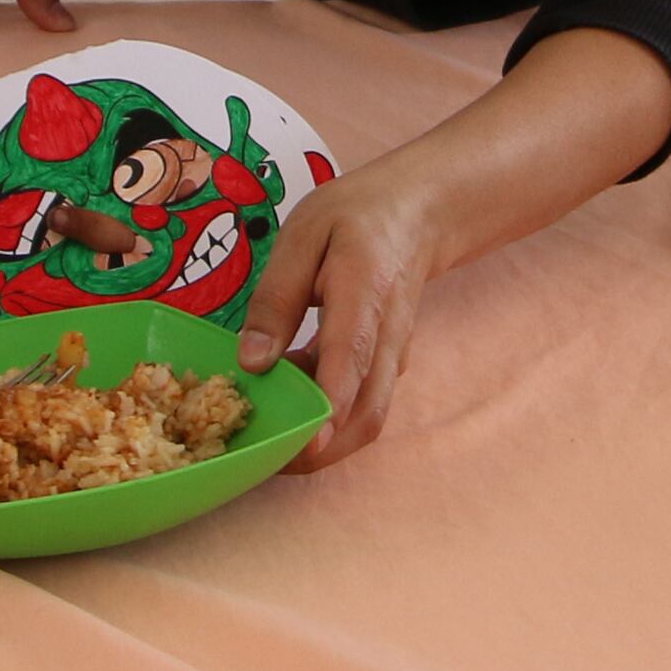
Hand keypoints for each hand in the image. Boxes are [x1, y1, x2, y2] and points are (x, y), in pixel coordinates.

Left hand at [244, 165, 432, 467]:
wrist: (419, 213)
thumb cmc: (354, 217)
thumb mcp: (303, 235)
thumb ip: (276, 298)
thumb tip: (251, 364)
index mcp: (365, 292)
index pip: (351, 358)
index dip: (329, 406)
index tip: (302, 444)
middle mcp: (387, 336)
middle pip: (366, 414)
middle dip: (316, 451)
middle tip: (259, 458)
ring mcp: (393, 357)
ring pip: (366, 420)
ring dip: (318, 439)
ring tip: (265, 424)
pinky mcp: (386, 367)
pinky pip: (362, 406)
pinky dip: (327, 421)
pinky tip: (288, 398)